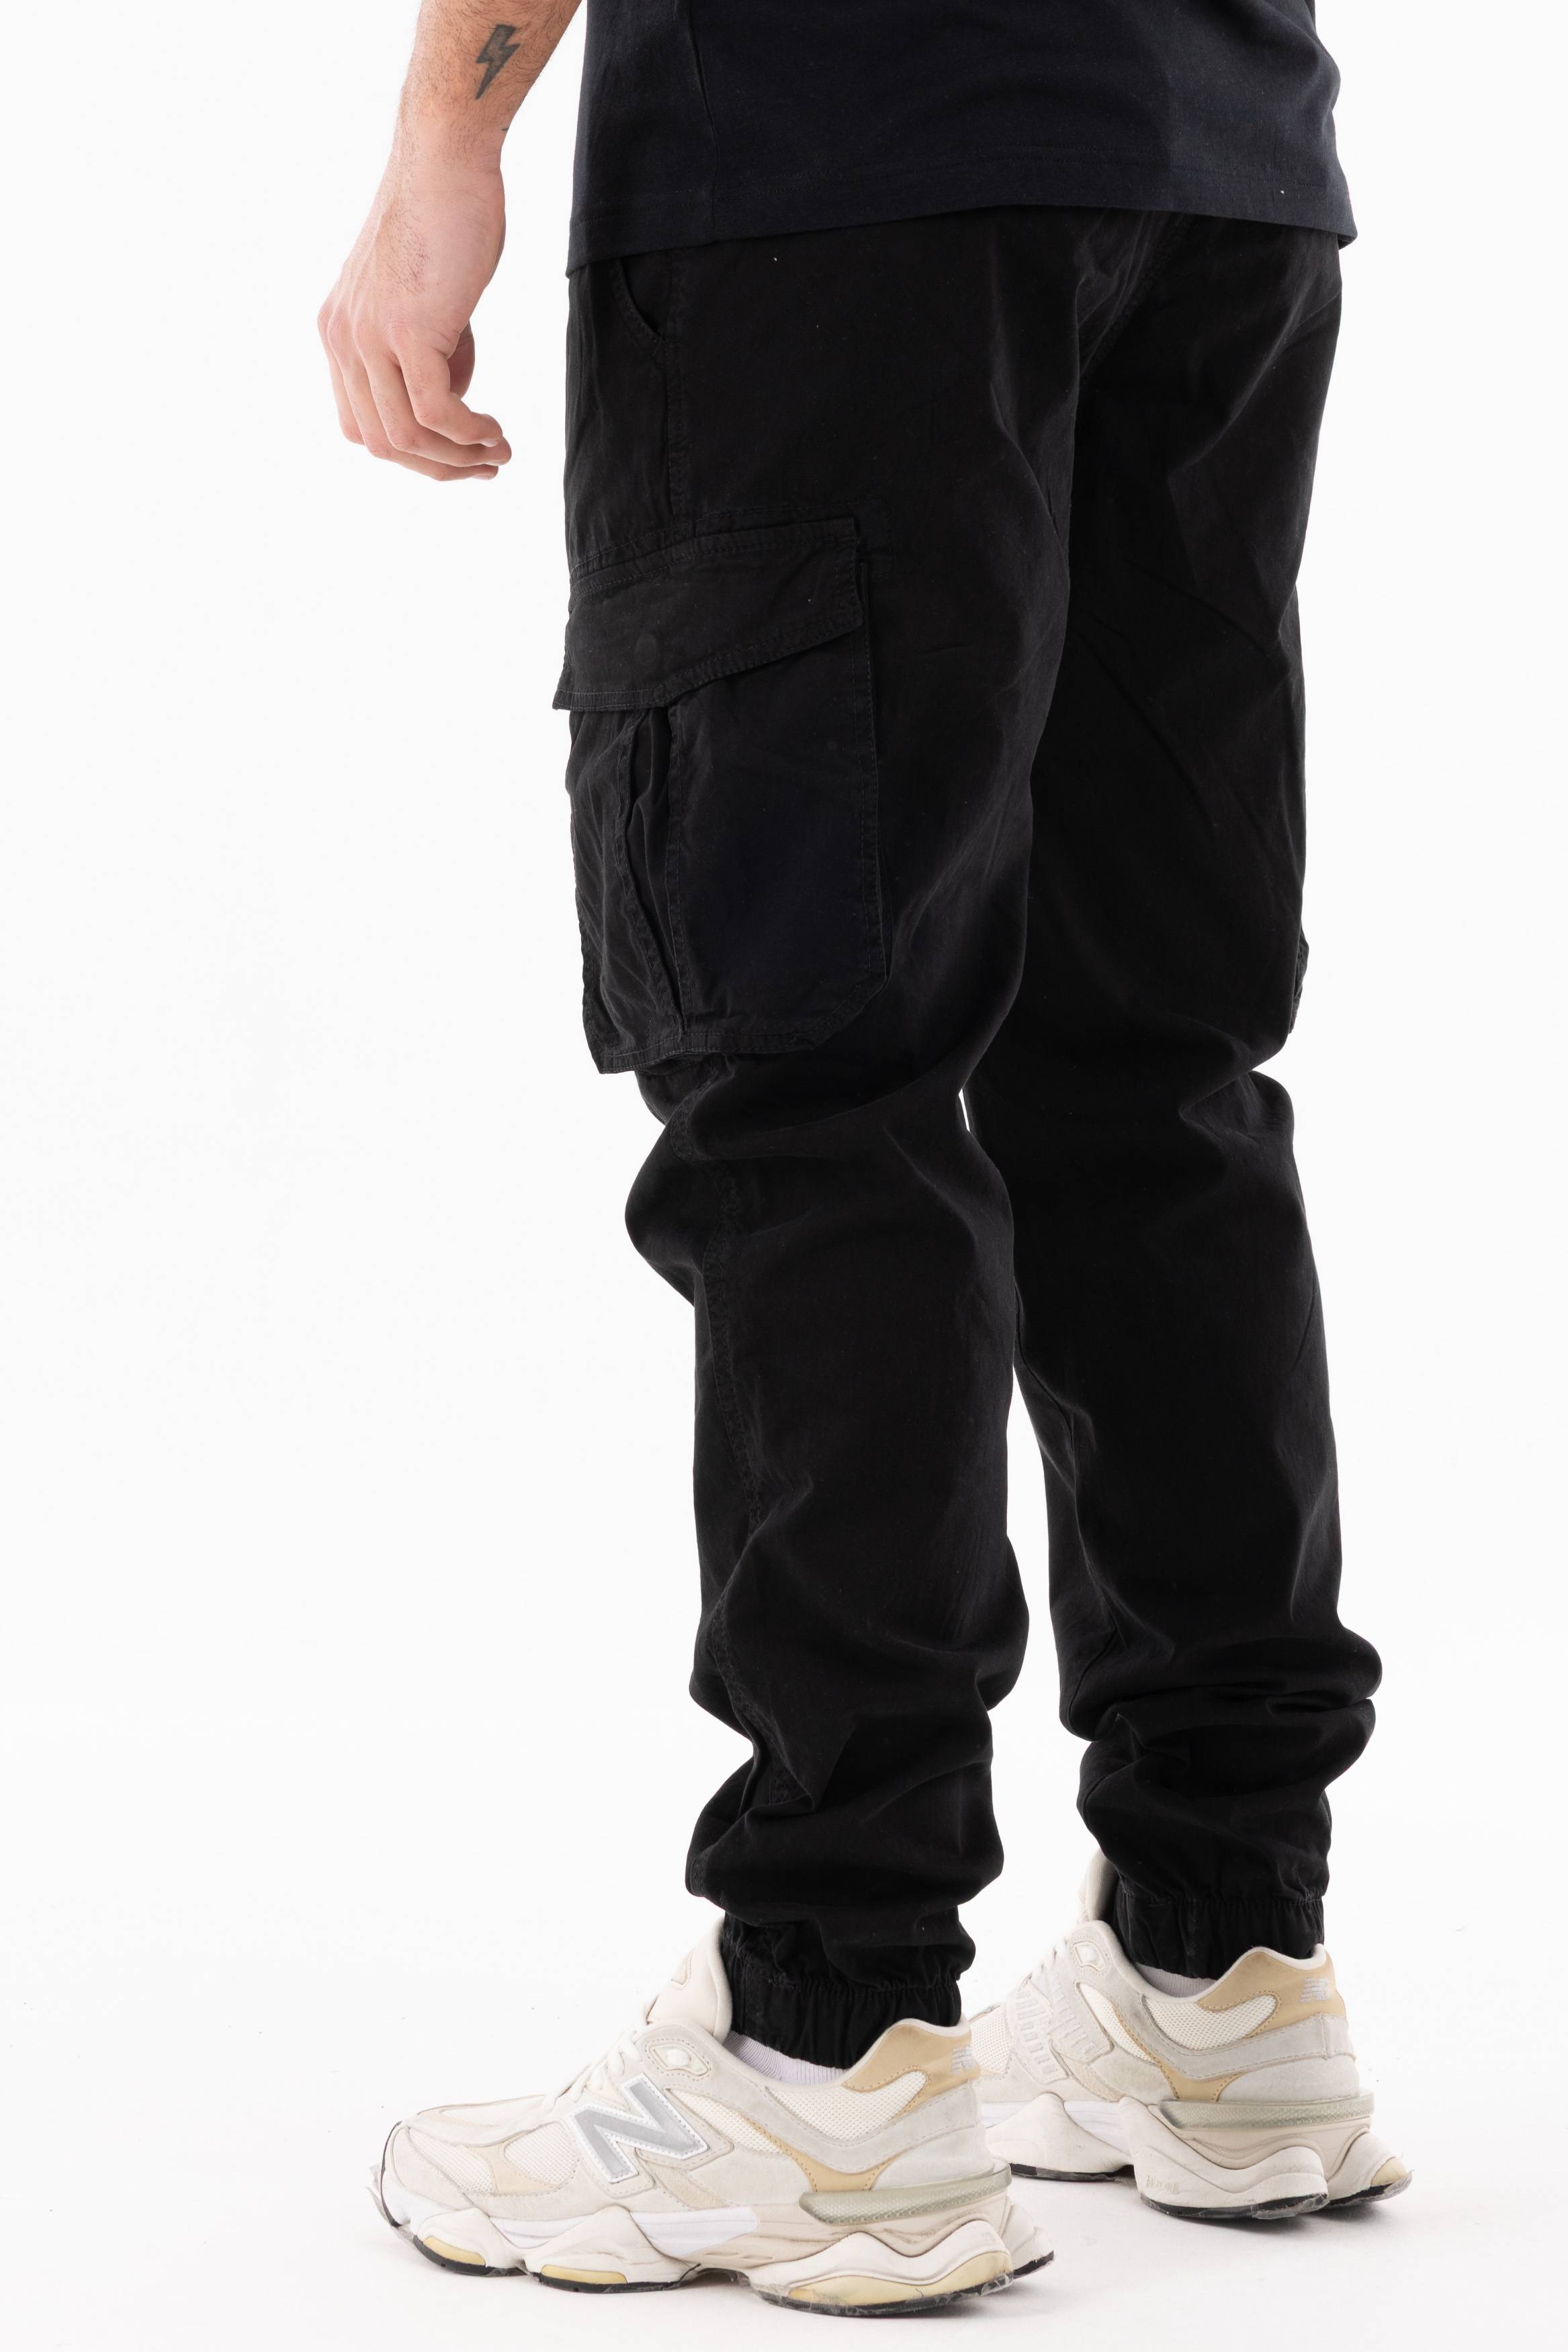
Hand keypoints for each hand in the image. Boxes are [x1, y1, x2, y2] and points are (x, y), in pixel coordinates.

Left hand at [319, 134, 512, 483]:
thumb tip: (452, 397)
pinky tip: (495, 431)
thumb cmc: (447, 218)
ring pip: (405, 438)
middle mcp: (342, 337)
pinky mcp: (406, 330)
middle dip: (436, 467)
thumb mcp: (427, 298)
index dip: (410, 451)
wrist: (448, 160)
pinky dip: (469, 434)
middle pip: (380, 441)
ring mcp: (369, 335)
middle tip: (485, 465)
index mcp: (339, 331)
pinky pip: (435, 413)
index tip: (457, 451)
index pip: (361, 422)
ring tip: (499, 451)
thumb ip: (429, 349)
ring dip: (457, 458)